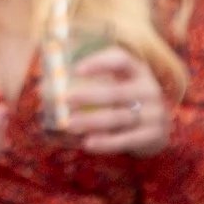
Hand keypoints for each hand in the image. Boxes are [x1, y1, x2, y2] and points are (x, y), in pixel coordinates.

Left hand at [58, 48, 173, 157]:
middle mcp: (149, 90)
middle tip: (65, 99)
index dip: (99, 62)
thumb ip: (92, 84)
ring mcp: (154, 113)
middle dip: (88, 96)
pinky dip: (106, 142)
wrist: (160, 130)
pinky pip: (125, 139)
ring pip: (117, 118)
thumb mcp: (120, 86)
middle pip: (116, 92)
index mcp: (139, 71)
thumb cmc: (128, 103)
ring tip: (68, 124)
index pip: (121, 59)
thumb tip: (43, 87)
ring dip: (91, 121)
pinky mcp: (152, 135)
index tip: (76, 69)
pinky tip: (87, 143)